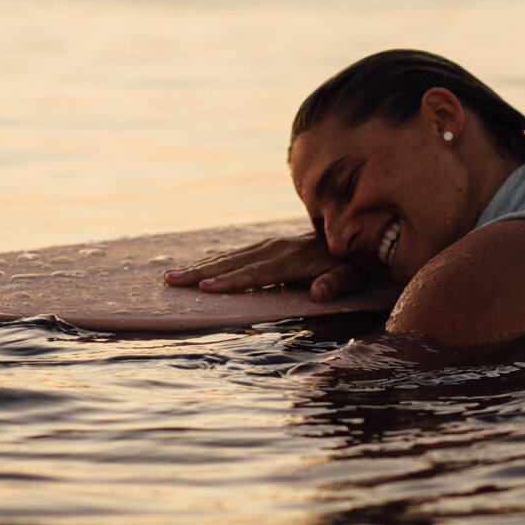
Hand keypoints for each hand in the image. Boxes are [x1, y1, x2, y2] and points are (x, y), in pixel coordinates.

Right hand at [162, 233, 364, 301]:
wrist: (353, 232)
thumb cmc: (353, 262)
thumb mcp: (353, 275)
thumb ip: (337, 283)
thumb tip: (319, 292)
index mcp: (292, 259)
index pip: (257, 273)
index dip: (232, 281)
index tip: (206, 288)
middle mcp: (276, 248)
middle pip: (233, 262)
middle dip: (201, 272)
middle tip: (172, 281)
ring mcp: (269, 244)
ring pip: (229, 256)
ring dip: (200, 265)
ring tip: (171, 276)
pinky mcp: (267, 245)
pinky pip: (235, 253)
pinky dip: (213, 261)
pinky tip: (196, 268)